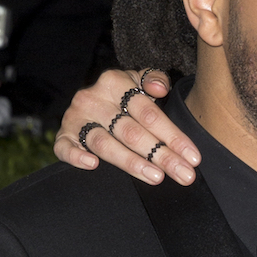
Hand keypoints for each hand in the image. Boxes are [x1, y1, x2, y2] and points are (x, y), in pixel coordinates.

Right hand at [53, 68, 200, 184]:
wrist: (91, 100)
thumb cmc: (123, 96)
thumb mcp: (139, 81)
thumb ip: (154, 78)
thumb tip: (160, 87)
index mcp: (115, 83)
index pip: (149, 114)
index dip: (173, 136)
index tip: (193, 157)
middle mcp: (94, 99)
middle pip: (132, 132)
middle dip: (161, 156)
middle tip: (184, 175)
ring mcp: (76, 118)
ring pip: (105, 143)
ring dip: (132, 162)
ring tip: (156, 177)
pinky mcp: (63, 135)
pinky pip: (64, 147)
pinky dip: (76, 156)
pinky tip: (93, 165)